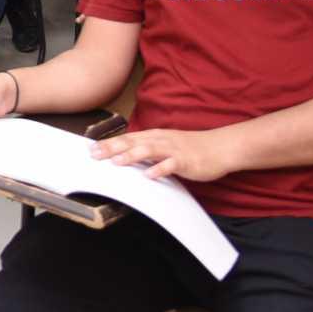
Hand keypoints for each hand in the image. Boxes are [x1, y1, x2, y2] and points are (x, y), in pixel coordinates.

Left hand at [93, 127, 235, 182]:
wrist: (221, 147)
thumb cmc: (192, 147)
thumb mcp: (166, 145)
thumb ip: (148, 149)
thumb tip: (127, 154)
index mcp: (155, 136)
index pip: (128, 138)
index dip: (109, 143)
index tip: (91, 148)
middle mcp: (161, 140)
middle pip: (133, 142)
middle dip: (113, 148)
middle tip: (95, 155)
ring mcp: (174, 150)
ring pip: (149, 150)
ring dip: (132, 155)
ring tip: (116, 162)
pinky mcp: (186, 161)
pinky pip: (171, 165)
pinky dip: (160, 169)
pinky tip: (149, 175)